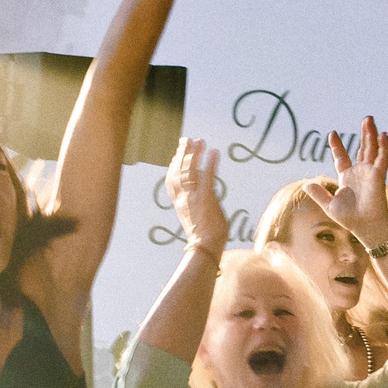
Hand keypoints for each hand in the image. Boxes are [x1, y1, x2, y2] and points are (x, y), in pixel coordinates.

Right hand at [167, 136, 224, 253]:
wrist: (206, 248)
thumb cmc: (205, 236)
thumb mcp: (196, 215)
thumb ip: (198, 200)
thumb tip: (205, 188)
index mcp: (179, 203)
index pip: (172, 180)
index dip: (174, 164)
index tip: (177, 152)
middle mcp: (183, 198)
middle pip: (178, 171)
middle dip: (182, 153)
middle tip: (188, 139)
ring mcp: (193, 198)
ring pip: (190, 171)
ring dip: (195, 154)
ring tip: (200, 141)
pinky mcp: (206, 199)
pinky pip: (207, 177)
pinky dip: (210, 163)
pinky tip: (214, 152)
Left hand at [305, 118, 387, 247]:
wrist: (365, 227)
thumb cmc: (350, 219)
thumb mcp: (329, 205)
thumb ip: (319, 194)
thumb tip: (305, 185)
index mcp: (347, 178)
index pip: (342, 157)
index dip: (337, 146)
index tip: (332, 133)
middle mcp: (359, 173)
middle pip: (362, 148)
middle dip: (364, 134)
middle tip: (365, 118)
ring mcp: (370, 173)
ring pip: (372, 149)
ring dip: (371, 134)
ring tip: (370, 119)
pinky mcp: (378, 175)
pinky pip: (382, 158)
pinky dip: (383, 147)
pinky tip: (382, 135)